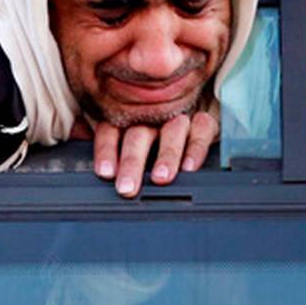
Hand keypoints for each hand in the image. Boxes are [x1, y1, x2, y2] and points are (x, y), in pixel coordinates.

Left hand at [79, 110, 219, 197]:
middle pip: (139, 134)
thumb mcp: (131, 147)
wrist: (194, 122)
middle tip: (127, 187)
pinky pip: (201, 129)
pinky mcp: (203, 121)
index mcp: (127, 120)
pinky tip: (189, 168)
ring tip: (160, 178)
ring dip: (166, 155)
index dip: (106, 151)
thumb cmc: (155, 141)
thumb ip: (115, 160)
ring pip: (171, 131)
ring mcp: (178, 117)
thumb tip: (102, 179)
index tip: (105, 173)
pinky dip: (196, 149)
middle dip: (132, 162)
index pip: (110, 131)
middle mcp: (151, 116)